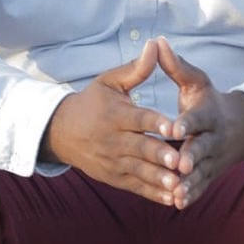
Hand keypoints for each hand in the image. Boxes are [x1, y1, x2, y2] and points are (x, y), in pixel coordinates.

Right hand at [40, 40, 182, 204]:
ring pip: (139, 171)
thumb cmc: (92, 102)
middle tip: (181, 161)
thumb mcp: (110, 81)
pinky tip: (172, 198)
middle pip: (140, 148)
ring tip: (178, 185)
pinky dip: (153, 194)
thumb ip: (136, 68)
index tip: (173, 127)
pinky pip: (136, 186)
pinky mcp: (114, 177)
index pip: (138, 118)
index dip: (155, 123)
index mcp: (115, 114)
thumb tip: (154, 45)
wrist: (61, 132)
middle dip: (160, 156)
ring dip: (159, 179)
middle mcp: (113, 140)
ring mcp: (113, 161)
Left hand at [156, 36, 243, 208]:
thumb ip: (176, 66)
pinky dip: (192, 195)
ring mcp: (214, 158)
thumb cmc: (209, 101)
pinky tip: (177, 203)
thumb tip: (157, 42)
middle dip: (192, 156)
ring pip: (202, 171)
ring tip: (176, 192)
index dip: (186, 122)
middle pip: (203, 148)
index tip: (173, 127)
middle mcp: (214, 138)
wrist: (241, 128)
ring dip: (190, 182)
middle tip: (180, 165)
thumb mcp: (196, 82)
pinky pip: (202, 186)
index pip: (198, 118)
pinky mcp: (211, 174)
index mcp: (209, 113)